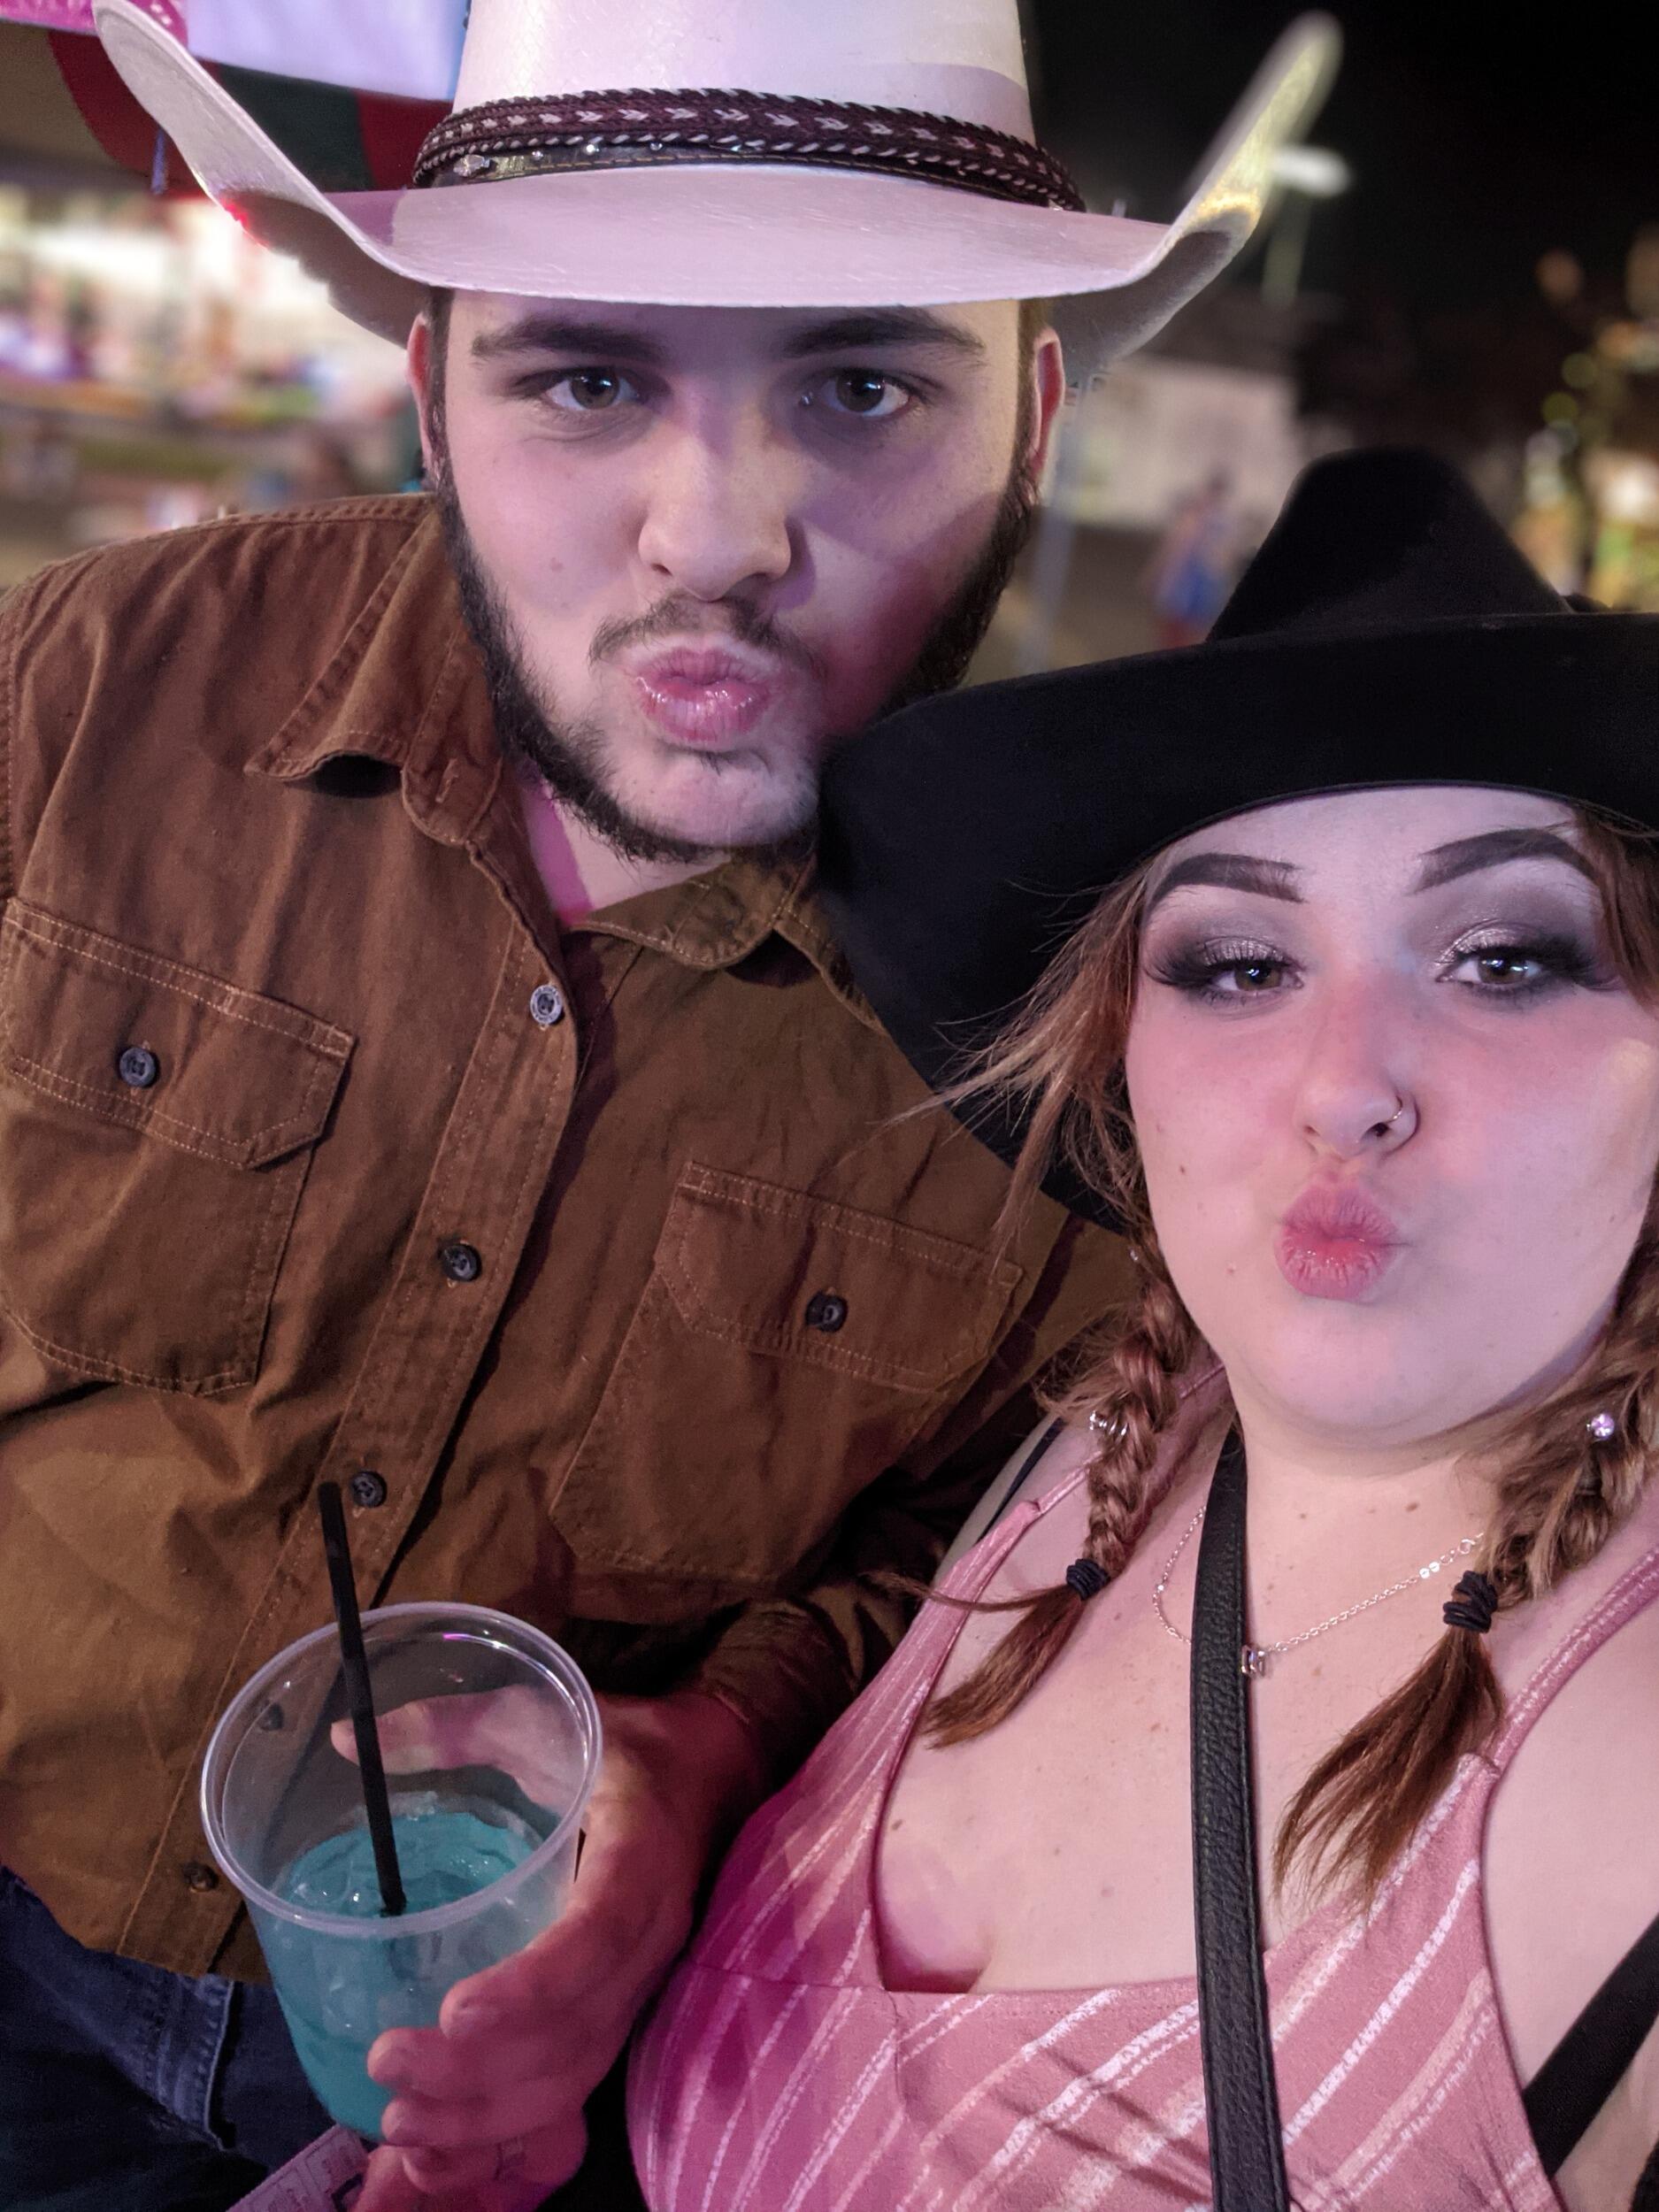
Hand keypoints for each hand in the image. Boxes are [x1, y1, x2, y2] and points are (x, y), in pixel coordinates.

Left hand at [348, 1688, 766, 2211]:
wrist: (709, 1771)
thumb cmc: (620, 1742)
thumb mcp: (544, 1714)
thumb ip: (454, 1724)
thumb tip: (346, 1740)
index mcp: (641, 1856)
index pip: (598, 1937)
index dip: (533, 1984)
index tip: (455, 2011)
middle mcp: (651, 1935)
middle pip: (577, 2030)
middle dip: (482, 2069)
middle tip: (389, 2064)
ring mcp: (641, 1981)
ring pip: (576, 2072)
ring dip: (490, 2112)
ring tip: (400, 2117)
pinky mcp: (621, 2007)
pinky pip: (576, 2082)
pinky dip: (514, 2125)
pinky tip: (445, 2143)